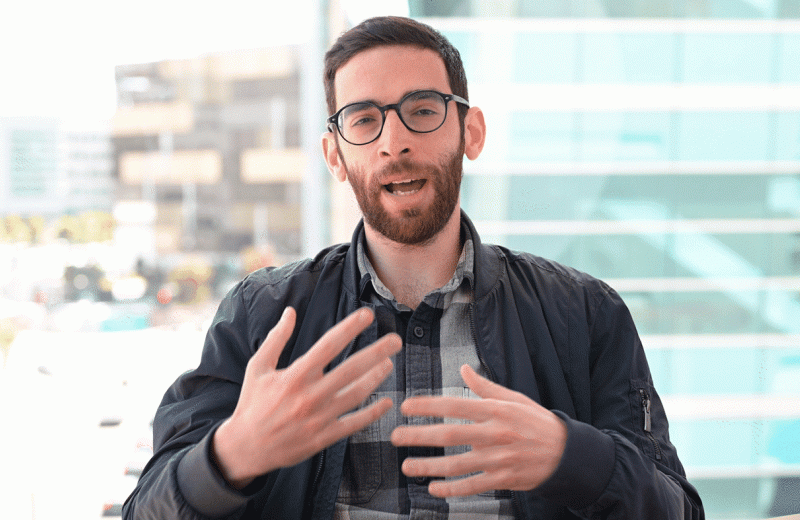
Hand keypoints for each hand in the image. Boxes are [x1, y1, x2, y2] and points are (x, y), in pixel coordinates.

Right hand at [214, 307, 401, 487]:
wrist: (246, 448)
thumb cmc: (252, 403)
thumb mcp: (257, 367)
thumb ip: (276, 338)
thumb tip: (290, 311)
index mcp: (295, 375)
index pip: (328, 345)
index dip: (350, 328)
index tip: (368, 315)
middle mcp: (310, 395)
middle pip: (351, 369)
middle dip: (376, 353)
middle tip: (396, 340)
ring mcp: (319, 418)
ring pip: (357, 395)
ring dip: (376, 378)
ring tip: (389, 363)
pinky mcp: (324, 437)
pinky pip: (355, 423)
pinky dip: (373, 413)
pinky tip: (387, 402)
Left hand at [391, 364, 566, 496]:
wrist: (566, 453)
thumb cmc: (536, 422)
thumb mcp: (514, 399)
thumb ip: (485, 387)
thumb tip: (464, 369)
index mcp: (496, 411)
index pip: (455, 405)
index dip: (428, 406)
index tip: (406, 406)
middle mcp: (495, 434)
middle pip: (450, 436)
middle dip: (419, 436)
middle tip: (395, 436)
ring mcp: (498, 459)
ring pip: (457, 465)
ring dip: (429, 467)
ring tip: (407, 466)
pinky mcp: (502, 479)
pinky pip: (472, 486)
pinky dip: (451, 490)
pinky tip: (433, 489)